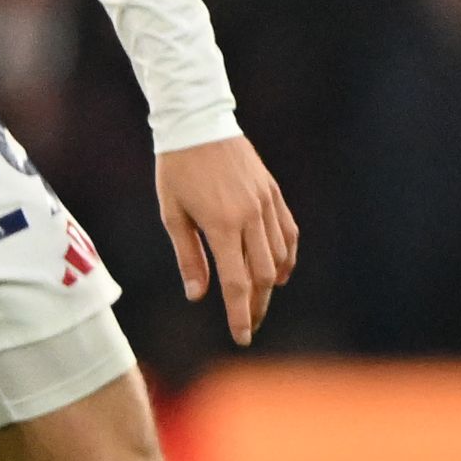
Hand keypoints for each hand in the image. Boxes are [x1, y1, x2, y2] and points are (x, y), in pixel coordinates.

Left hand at [157, 133, 296, 345]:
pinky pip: (289, 233)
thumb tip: (197, 295)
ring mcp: (266, 203)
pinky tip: (279, 273)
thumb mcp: (172, 214)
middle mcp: (250, 216)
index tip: (242, 337)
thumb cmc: (176, 170)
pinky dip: (287, 257)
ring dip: (272, 284)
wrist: (198, 123)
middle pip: (262, 275)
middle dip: (257, 306)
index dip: (240, 313)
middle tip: (249, 325)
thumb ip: (188, 256)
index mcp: (221, 224)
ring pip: (279, 257)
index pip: (236, 282)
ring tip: (259, 302)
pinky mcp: (274, 193)